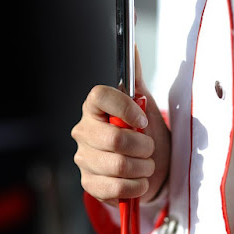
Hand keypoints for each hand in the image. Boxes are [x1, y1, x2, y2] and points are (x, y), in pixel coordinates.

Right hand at [71, 46, 170, 204]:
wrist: (149, 170)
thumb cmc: (145, 137)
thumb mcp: (144, 107)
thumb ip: (136, 81)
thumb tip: (133, 45)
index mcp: (95, 109)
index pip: (100, 96)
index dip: (125, 107)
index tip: (144, 120)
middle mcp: (84, 132)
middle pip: (113, 138)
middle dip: (143, 146)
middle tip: (149, 148)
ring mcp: (84, 159)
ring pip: (118, 165)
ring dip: (143, 168)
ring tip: (146, 165)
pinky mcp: (90, 184)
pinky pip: (114, 188)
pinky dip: (135, 187)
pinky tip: (139, 182)